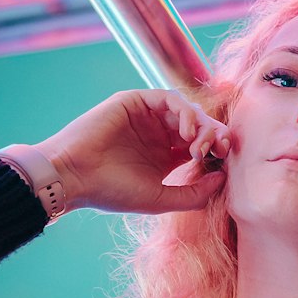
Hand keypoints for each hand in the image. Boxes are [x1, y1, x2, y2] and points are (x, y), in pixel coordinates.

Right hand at [33, 89, 229, 214]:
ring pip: (188, 110)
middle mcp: (158, 134)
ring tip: (198, 145)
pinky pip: (169, 98)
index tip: (223, 160)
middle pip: (199, 125)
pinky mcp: (135, 101)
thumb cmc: (112, 192)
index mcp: (166, 156)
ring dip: (201, 124)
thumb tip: (224, 179)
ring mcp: (147, 116)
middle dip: (215, 135)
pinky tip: (185, 132)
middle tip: (219, 149)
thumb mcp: (160, 199)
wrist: (74, 177)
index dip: (217, 149)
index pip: (201, 145)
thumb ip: (195, 194)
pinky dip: (184, 111)